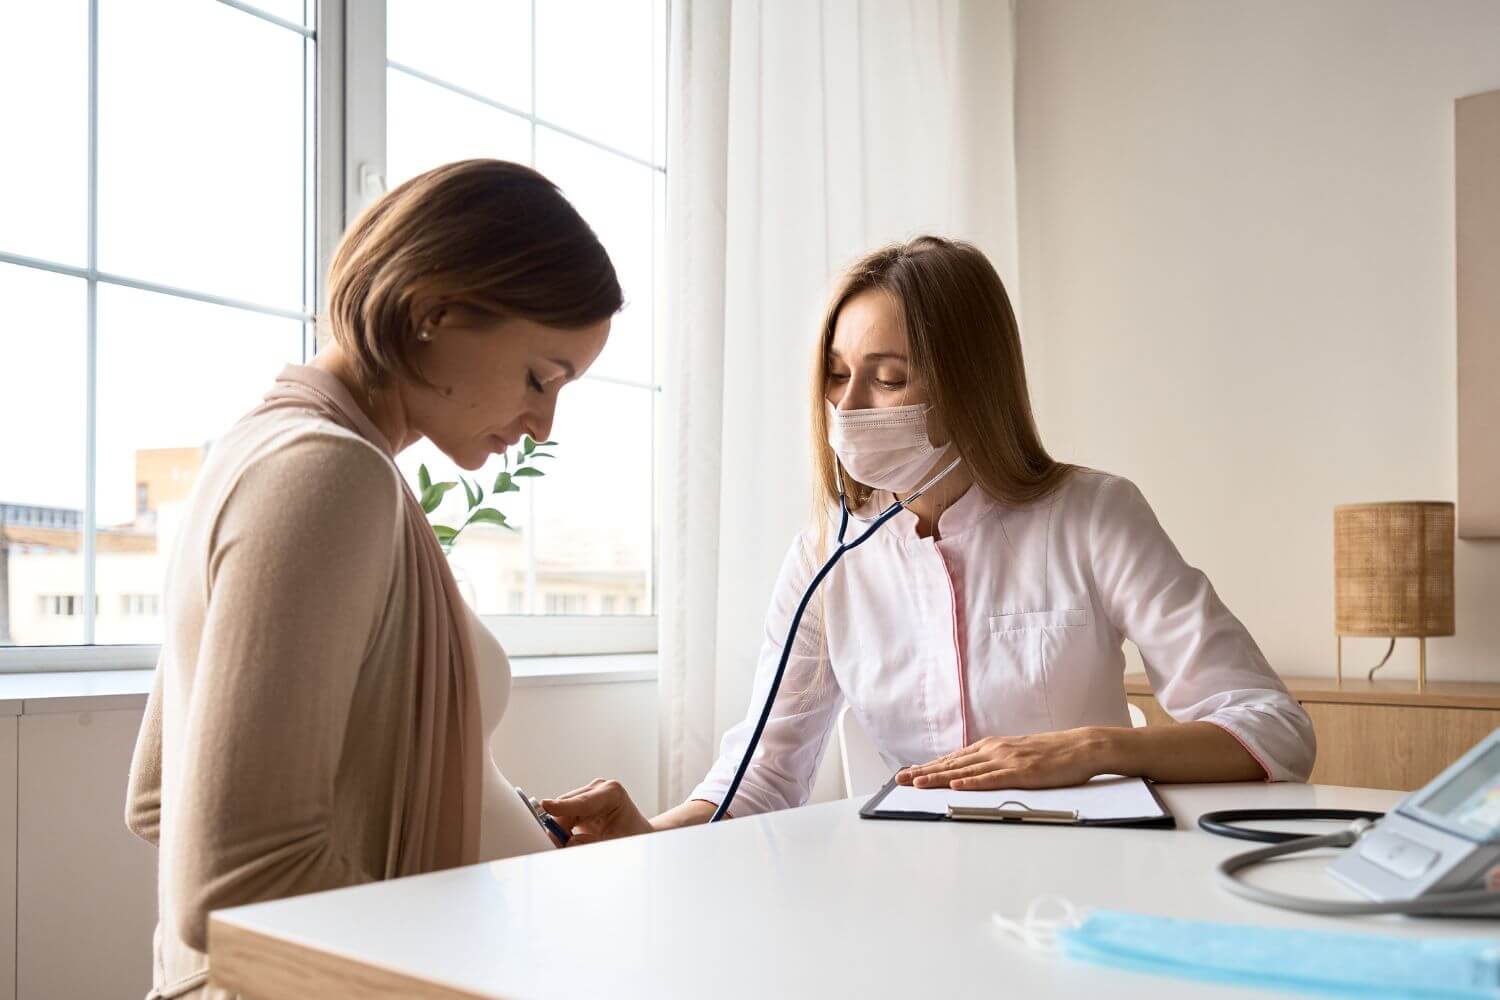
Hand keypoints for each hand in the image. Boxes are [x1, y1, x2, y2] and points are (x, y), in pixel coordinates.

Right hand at [541, 779, 653, 845]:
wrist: (637, 833)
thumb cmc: (633, 835)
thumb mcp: (617, 842)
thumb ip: (592, 843)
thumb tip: (568, 842)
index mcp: (612, 793)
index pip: (583, 801)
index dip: (564, 806)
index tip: (546, 806)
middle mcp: (597, 789)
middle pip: (566, 806)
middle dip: (557, 826)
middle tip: (554, 846)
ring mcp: (587, 794)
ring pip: (560, 812)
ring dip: (559, 830)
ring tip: (565, 846)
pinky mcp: (579, 804)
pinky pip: (561, 817)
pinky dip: (561, 831)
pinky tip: (568, 840)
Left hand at [894, 727, 1120, 790]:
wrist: (1081, 746)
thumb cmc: (1051, 753)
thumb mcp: (1016, 753)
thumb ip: (993, 761)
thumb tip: (971, 771)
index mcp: (992, 746)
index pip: (953, 759)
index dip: (928, 766)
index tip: (907, 773)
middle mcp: (994, 750)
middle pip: (952, 764)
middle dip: (924, 772)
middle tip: (900, 780)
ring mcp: (1007, 760)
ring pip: (966, 771)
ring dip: (940, 778)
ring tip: (918, 783)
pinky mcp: (1022, 772)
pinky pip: (993, 779)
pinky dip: (973, 783)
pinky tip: (957, 786)